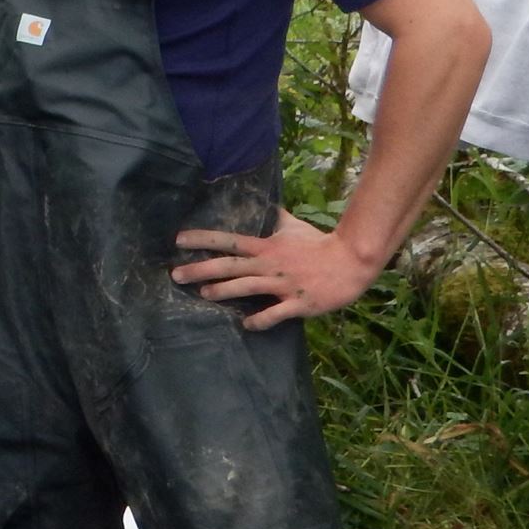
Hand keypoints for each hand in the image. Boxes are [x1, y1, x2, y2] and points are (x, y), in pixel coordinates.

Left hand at [172, 209, 383, 328]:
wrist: (352, 261)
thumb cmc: (320, 244)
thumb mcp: (295, 227)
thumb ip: (277, 219)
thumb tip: (268, 204)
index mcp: (267, 247)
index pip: (229, 241)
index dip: (203, 239)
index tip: (179, 240)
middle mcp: (270, 265)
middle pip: (230, 265)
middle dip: (201, 269)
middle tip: (176, 275)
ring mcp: (283, 284)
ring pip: (247, 287)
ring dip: (223, 291)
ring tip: (203, 294)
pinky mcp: (298, 302)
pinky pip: (275, 313)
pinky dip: (260, 319)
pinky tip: (246, 324)